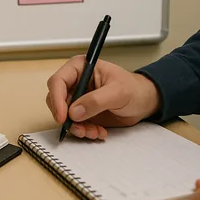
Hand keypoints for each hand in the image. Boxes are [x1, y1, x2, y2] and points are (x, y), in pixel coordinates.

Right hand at [45, 55, 160, 139]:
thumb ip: (96, 100)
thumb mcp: (118, 92)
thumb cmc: (134, 89)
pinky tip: (98, 132)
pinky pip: (75, 125)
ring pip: (64, 116)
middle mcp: (75, 82)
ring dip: (77, 127)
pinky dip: (84, 131)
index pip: (58, 81)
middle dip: (66, 117)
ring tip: (94, 132)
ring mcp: (78, 99)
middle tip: (79, 128)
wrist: (143, 102)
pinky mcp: (82, 113)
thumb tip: (74, 111)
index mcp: (80, 68)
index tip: (63, 116)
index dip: (56, 99)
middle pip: (56, 100)